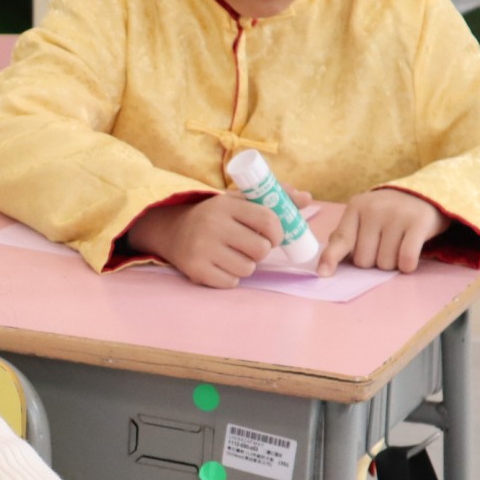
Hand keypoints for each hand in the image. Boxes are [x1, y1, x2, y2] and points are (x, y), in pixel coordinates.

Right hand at [126, 190, 312, 288]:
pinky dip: (231, 278)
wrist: (172, 230)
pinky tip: (222, 266)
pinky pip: (231, 282)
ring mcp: (202, 249)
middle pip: (260, 249)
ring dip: (247, 265)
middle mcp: (212, 225)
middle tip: (253, 247)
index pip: (267, 219)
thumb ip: (273, 198)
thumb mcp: (239, 201)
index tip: (275, 236)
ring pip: (247, 268)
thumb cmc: (216, 216)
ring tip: (235, 256)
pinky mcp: (196, 270)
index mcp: (226, 204)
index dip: (278, 232)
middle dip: (262, 251)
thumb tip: (306, 198)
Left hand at [319, 189, 449, 275]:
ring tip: (397, 245)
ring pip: (385, 263)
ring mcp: (397, 214)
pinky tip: (408, 258)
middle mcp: (375, 208)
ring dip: (391, 263)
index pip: (341, 239)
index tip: (323, 273)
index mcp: (356, 207)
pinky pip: (406, 258)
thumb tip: (326, 266)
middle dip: (373, 261)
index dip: (331, 258)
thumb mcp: (363, 218)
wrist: (424, 195)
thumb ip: (345, 237)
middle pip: (363, 260)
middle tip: (383, 245)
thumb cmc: (387, 215)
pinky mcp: (419, 222)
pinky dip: (407, 265)